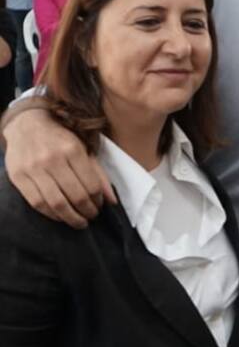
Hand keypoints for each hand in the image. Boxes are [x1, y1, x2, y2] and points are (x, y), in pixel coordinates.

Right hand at [4, 107, 115, 227]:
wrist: (27, 124)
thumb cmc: (61, 138)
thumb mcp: (84, 149)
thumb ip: (99, 174)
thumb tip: (112, 201)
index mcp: (72, 150)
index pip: (91, 185)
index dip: (98, 200)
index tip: (100, 205)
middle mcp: (52, 159)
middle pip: (75, 196)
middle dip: (87, 211)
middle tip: (92, 216)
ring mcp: (33, 169)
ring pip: (56, 203)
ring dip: (71, 218)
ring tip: (79, 222)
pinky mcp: (18, 177)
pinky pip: (37, 203)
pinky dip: (51, 214)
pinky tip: (60, 216)